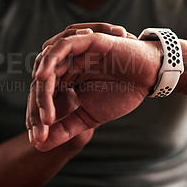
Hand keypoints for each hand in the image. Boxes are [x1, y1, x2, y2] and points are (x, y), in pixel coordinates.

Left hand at [29, 33, 160, 150]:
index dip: (36, 117)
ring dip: (42, 89)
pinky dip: (50, 60)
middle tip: (39, 132)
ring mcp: (75, 52)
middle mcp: (67, 65)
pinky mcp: (86, 40)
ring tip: (44, 116)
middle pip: (40, 82)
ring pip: (47, 66)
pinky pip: (62, 47)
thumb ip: (64, 128)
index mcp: (66, 79)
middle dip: (37, 107)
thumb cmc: (121, 94)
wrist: (149, 79)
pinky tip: (42, 78)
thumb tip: (40, 147)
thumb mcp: (88, 117)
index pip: (42, 95)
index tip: (36, 140)